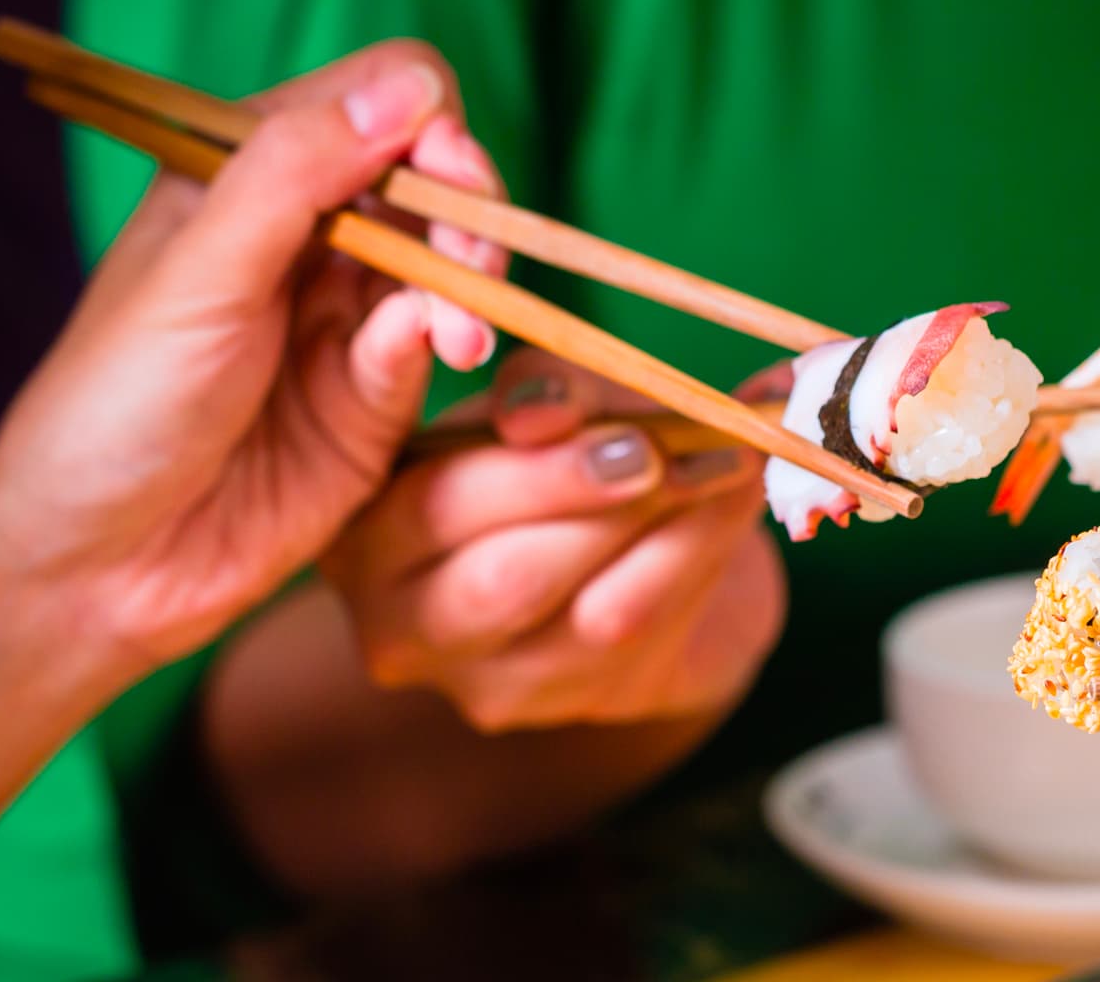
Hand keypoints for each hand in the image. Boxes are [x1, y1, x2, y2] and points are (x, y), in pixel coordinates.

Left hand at [0, 41, 509, 661]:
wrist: (99, 567)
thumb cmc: (115, 407)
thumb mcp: (199, 272)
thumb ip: (297, 172)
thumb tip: (413, 89)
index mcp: (248, 177)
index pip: (374, 100)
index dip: (423, 122)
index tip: (440, 169)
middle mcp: (306, 236)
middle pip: (434, 176)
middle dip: (468, 208)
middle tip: (469, 263)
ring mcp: (345, 318)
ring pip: (453, 260)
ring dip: (472, 282)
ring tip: (460, 332)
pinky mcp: (375, 400)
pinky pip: (435, 345)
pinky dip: (446, 340)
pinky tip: (438, 357)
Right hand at [321, 350, 785, 730]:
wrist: (641, 554)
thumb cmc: (572, 459)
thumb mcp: (551, 402)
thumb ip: (547, 393)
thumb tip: (542, 412)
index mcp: (367, 524)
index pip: (432, 500)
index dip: (531, 464)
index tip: (612, 421)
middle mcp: (397, 617)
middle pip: (502, 575)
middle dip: (595, 504)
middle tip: (668, 448)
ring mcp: (476, 679)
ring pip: (584, 615)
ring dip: (670, 531)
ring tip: (727, 463)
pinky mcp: (558, 705)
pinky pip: (641, 633)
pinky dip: (697, 559)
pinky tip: (731, 509)